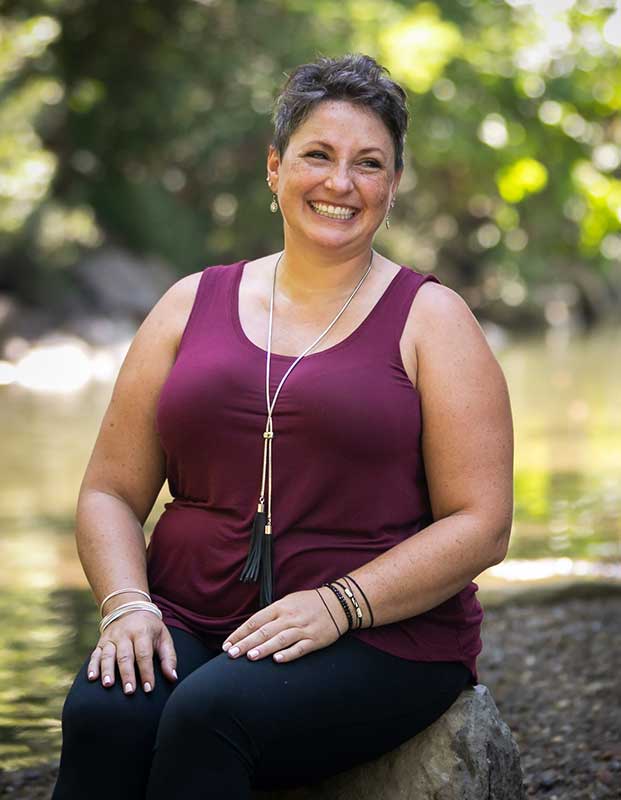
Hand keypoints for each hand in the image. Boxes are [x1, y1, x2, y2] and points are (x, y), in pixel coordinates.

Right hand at [87, 612, 177, 693]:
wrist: (131, 609)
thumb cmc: (150, 629)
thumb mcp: (164, 637)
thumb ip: (169, 657)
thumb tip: (173, 677)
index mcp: (142, 632)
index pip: (144, 654)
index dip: (146, 672)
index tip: (148, 689)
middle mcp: (125, 634)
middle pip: (125, 655)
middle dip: (127, 674)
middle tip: (129, 692)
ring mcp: (111, 637)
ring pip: (108, 655)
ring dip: (107, 670)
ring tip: (108, 685)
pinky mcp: (101, 642)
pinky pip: (95, 654)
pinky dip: (92, 666)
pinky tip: (92, 678)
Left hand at [222, 588, 343, 663]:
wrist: (338, 603)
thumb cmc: (309, 603)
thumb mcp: (288, 602)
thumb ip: (271, 614)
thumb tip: (251, 628)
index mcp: (280, 607)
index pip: (255, 620)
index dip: (240, 633)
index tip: (227, 644)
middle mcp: (289, 617)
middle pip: (264, 631)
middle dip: (246, 643)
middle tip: (231, 654)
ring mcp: (302, 628)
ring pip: (280, 639)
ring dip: (264, 648)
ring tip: (250, 657)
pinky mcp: (315, 639)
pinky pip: (300, 648)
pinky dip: (289, 654)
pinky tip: (277, 660)